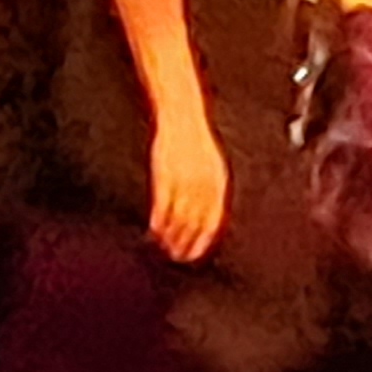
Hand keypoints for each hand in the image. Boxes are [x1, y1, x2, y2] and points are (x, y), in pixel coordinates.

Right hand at [146, 110, 228, 263]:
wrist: (182, 114)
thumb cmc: (196, 142)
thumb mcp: (212, 166)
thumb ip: (210, 192)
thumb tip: (208, 219)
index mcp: (217, 182)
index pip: (212, 220)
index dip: (203, 241)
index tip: (195, 254)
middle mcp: (202, 183)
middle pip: (194, 223)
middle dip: (186, 243)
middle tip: (177, 257)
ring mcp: (183, 178)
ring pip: (177, 216)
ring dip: (171, 236)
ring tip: (164, 247)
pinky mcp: (164, 173)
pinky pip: (162, 203)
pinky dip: (158, 219)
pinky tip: (154, 229)